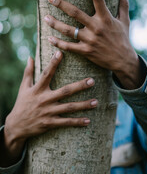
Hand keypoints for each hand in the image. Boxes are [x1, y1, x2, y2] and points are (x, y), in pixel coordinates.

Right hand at [1, 51, 96, 166]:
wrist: (16, 125)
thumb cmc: (22, 103)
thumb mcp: (23, 87)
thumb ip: (28, 72)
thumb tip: (30, 57)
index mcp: (38, 89)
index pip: (47, 74)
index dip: (53, 63)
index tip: (61, 53)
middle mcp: (45, 99)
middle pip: (65, 91)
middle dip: (79, 86)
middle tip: (92, 81)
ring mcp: (48, 112)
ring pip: (69, 108)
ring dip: (83, 105)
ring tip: (96, 102)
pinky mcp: (50, 123)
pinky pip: (66, 122)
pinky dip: (77, 122)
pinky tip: (88, 121)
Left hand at [45, 0, 145, 89]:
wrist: (123, 60)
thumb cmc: (123, 38)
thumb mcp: (125, 21)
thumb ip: (123, 4)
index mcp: (106, 18)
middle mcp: (96, 28)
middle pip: (76, 13)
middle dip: (62, 4)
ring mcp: (89, 40)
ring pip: (68, 30)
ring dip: (55, 24)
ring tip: (46, 17)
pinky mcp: (85, 51)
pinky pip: (69, 47)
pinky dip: (58, 43)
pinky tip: (49, 38)